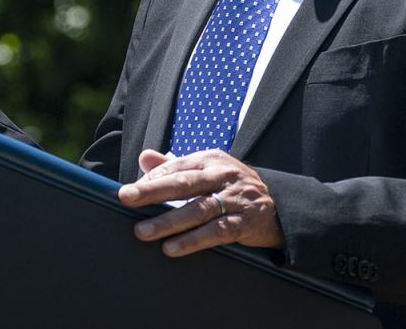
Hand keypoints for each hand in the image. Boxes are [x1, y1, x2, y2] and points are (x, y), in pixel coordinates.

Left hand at [117, 149, 283, 255]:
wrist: (279, 205)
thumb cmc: (233, 187)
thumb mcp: (208, 170)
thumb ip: (174, 166)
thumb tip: (144, 157)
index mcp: (210, 160)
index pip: (176, 167)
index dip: (151, 179)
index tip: (129, 190)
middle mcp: (223, 176)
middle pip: (183, 184)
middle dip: (152, 191)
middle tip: (126, 198)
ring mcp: (235, 199)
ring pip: (197, 209)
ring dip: (168, 222)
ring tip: (143, 231)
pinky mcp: (245, 223)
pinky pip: (216, 232)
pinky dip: (193, 240)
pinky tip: (172, 248)